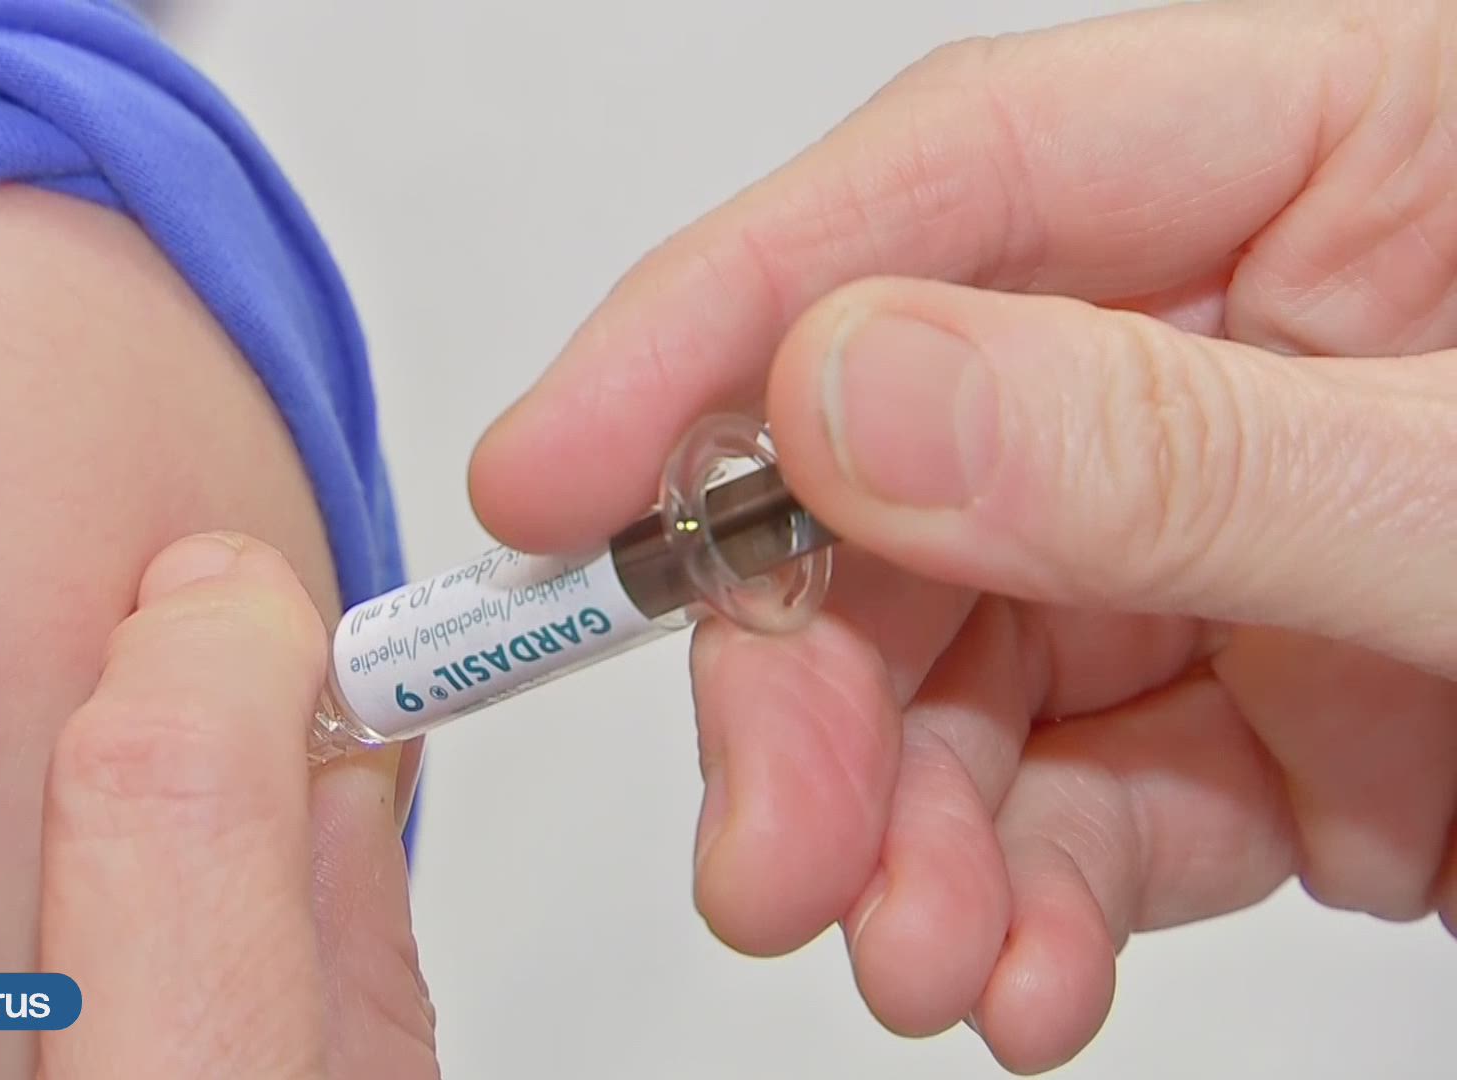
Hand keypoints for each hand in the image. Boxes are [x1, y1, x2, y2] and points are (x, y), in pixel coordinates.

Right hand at [472, 0, 1456, 1071]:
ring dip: (897, 819)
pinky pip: (1062, 780)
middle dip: (803, 673)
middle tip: (765, 845)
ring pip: (951, 652)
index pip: (936, 193)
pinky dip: (1013, 891)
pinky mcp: (1247, 686)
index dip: (708, 331)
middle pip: (897, 464)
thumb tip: (849, 397)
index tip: (549, 483)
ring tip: (911, 953)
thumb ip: (1179, 441)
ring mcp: (1224, 517)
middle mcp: (1233, 323)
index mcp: (1318, 147)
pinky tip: (1007, 973)